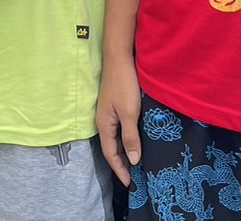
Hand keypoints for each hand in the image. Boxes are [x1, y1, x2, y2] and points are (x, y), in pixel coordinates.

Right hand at [97, 53, 142, 184]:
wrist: (120, 58)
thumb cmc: (124, 84)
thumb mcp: (129, 113)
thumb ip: (130, 137)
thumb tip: (133, 160)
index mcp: (104, 125)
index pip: (110, 154)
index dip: (120, 169)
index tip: (130, 183)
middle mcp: (104, 121)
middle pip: (111, 148)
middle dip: (121, 163)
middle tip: (134, 177)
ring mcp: (108, 113)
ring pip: (115, 138)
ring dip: (124, 151)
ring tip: (136, 163)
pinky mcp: (115, 105)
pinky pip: (119, 129)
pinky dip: (126, 139)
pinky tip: (135, 140)